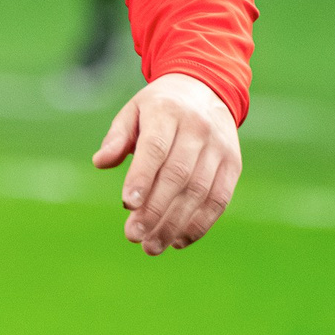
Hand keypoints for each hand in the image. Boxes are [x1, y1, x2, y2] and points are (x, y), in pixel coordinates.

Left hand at [92, 73, 241, 255]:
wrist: (206, 88)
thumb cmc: (159, 107)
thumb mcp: (134, 111)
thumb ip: (117, 137)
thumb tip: (100, 162)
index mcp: (167, 112)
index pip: (155, 148)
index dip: (142, 178)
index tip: (127, 204)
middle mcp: (197, 129)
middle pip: (177, 176)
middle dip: (155, 210)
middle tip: (134, 236)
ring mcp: (219, 147)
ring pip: (199, 192)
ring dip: (175, 224)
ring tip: (152, 246)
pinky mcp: (234, 164)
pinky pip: (219, 200)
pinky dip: (199, 224)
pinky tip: (178, 240)